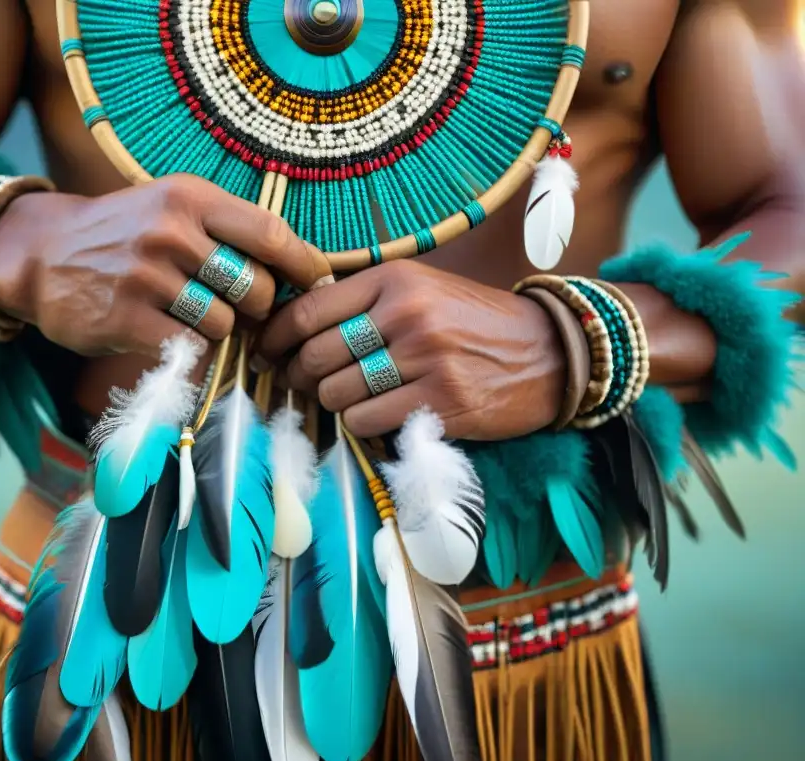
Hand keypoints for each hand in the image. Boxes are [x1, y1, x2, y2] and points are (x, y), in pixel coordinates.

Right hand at [0, 174, 327, 356]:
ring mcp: (146, 274)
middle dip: (257, 309)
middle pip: (257, 288)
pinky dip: (188, 350)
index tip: (319, 286)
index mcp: (190, 198)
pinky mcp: (125, 317)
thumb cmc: (124, 235)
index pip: (271, 234)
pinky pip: (188, 348)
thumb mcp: (172, 208)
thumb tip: (299, 273)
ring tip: (188, 315)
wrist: (40, 253)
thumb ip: (228, 232)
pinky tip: (166, 333)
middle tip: (237, 309)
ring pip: (225, 323)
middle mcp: (170, 230)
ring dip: (218, 330)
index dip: (305, 266)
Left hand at [257, 260, 566, 439]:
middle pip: (316, 355)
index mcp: (395, 279)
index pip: (309, 309)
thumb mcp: (422, 289)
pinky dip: (361, 425)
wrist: (549, 351)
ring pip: (337, 393)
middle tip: (300, 385)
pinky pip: (367, 421)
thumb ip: (364, 300)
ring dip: (332, 404)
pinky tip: (377, 416)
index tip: (266, 352)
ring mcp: (426, 359)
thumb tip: (293, 326)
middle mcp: (408, 313)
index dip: (276, 337)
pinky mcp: (442, 402)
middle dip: (298, 376)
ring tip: (348, 399)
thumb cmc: (474, 322)